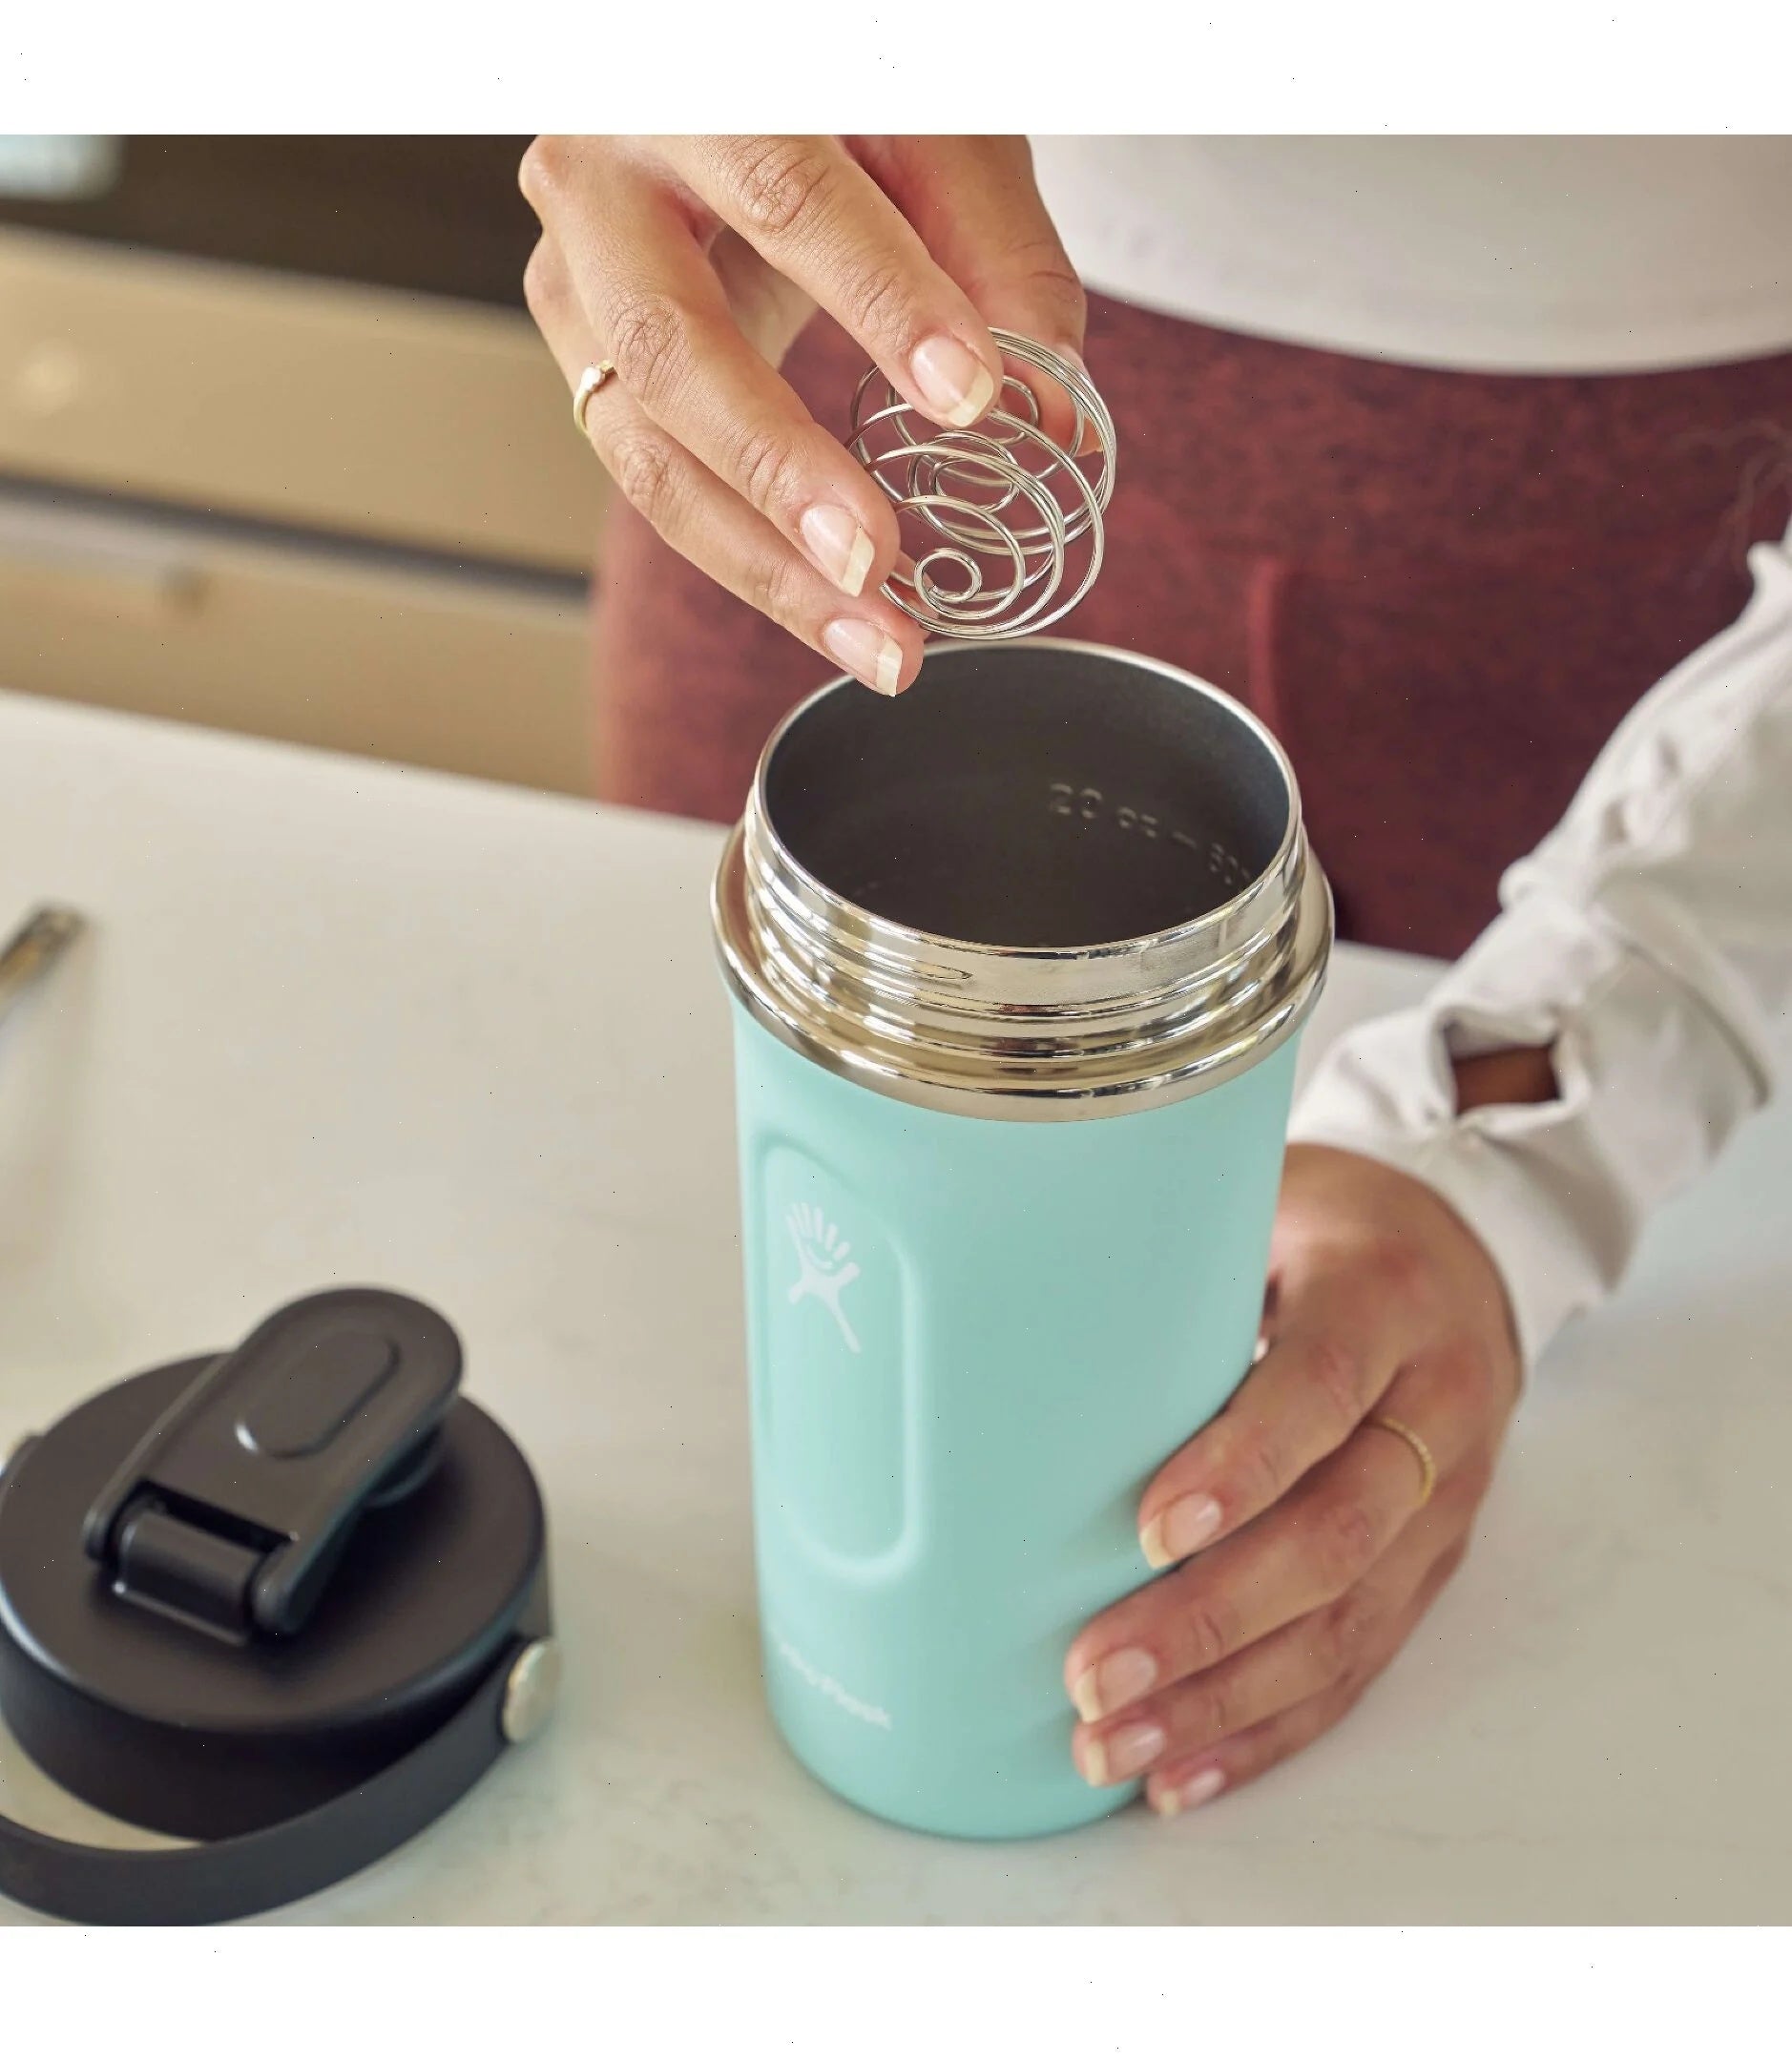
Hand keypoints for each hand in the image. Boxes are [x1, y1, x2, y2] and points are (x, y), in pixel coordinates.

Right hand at [519, 135, 1086, 695]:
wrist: (719, 89)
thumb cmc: (828, 96)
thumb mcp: (931, 127)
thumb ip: (997, 252)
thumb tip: (1054, 415)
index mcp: (687, 84)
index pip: (786, 196)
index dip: (880, 302)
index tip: (970, 399)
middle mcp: (598, 180)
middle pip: (672, 348)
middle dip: (782, 474)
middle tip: (877, 561)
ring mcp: (572, 281)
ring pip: (644, 448)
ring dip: (762, 564)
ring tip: (871, 638)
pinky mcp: (585, 362)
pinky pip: (655, 482)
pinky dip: (749, 560)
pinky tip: (830, 610)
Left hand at [1064, 1143, 1523, 1816]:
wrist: (1461, 1256)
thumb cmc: (1317, 1230)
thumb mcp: (1261, 1206)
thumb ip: (1174, 1261)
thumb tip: (1011, 1305)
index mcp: (1384, 1301)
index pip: (1320, 1390)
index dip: (1241, 1466)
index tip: (1145, 1529)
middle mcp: (1435, 1408)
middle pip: (1334, 1533)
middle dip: (1208, 1619)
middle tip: (1092, 1672)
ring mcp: (1447, 1500)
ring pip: (1346, 1622)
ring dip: (1225, 1700)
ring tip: (1116, 1747)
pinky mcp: (1432, 1567)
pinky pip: (1359, 1664)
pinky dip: (1269, 1729)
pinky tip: (1188, 1773)